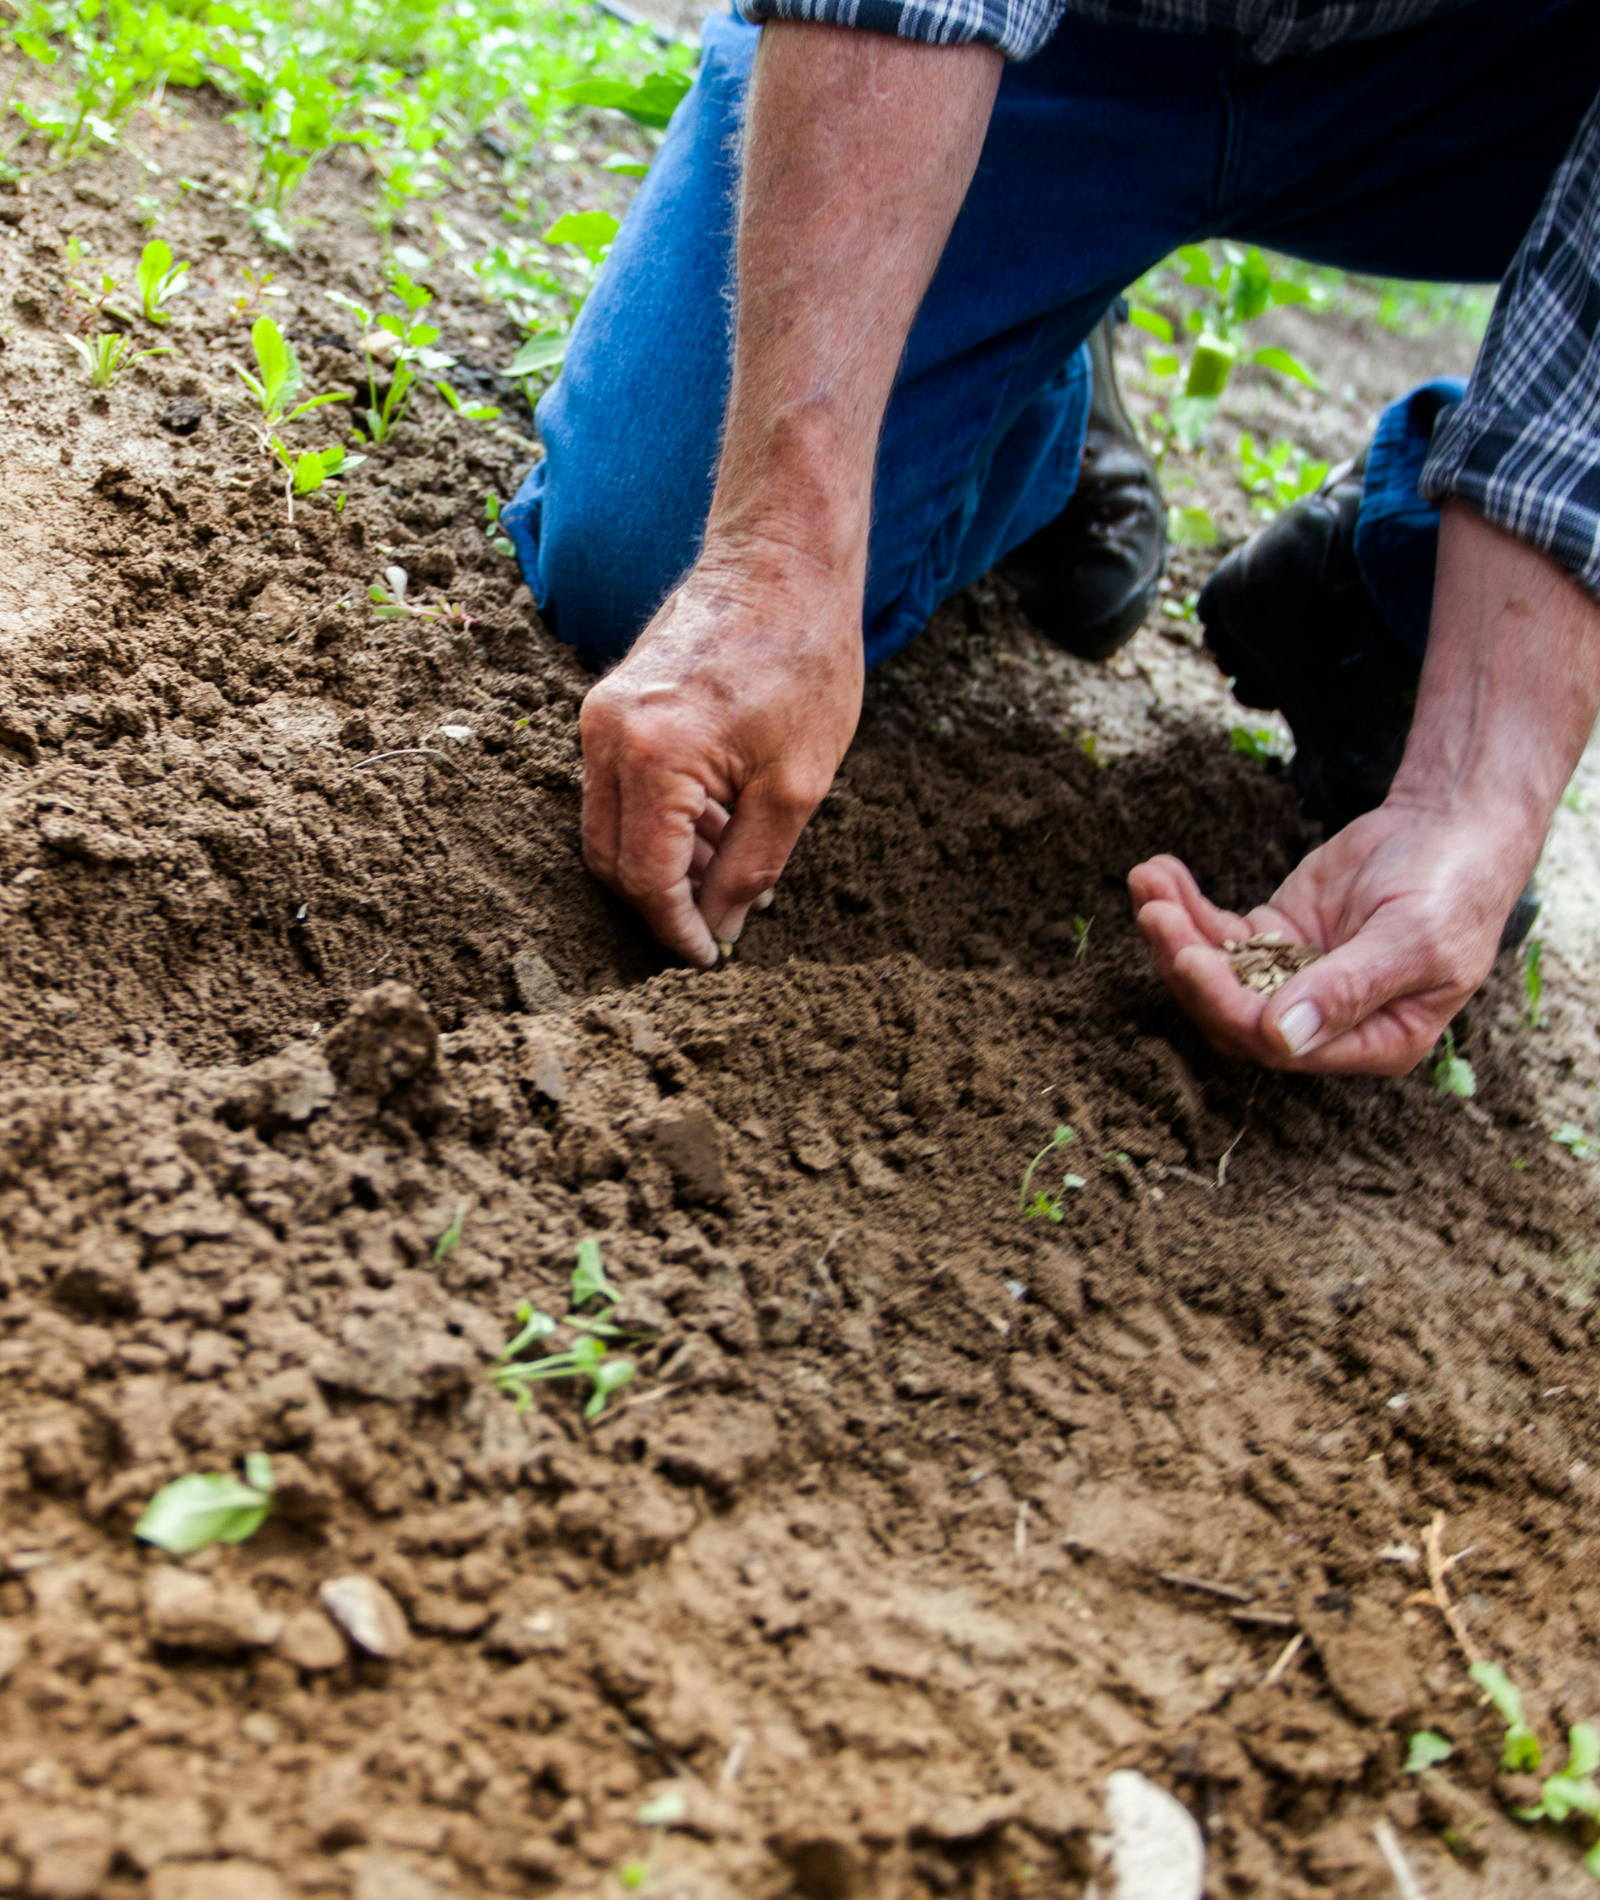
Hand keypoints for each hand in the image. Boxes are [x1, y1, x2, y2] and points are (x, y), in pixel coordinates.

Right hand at [579, 545, 863, 966]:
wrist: (781, 561)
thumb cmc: (804, 661)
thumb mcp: (797, 785)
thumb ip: (750, 867)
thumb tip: (720, 929)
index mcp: (653, 757)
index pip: (645, 879)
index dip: (675, 930)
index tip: (708, 958)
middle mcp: (607, 736)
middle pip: (610, 860)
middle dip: (660, 903)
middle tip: (716, 925)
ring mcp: (600, 716)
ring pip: (609, 827)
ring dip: (662, 862)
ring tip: (730, 866)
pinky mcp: (609, 704)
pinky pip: (617, 788)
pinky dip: (658, 821)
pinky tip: (716, 824)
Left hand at [1128, 798, 1536, 1074]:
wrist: (1453, 828)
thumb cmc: (1452, 889)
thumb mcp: (1414, 940)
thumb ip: (1349, 989)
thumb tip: (1283, 1038)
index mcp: (1371, 1042)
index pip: (1278, 1043)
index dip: (1227, 1005)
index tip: (1191, 957)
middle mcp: (1324, 1023)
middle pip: (1232, 1012)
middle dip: (1187, 964)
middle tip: (1154, 912)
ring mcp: (1292, 979)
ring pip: (1216, 972)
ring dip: (1174, 932)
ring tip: (1146, 882)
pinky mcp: (1274, 937)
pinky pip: (1217, 932)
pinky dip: (1185, 905)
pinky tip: (1158, 872)